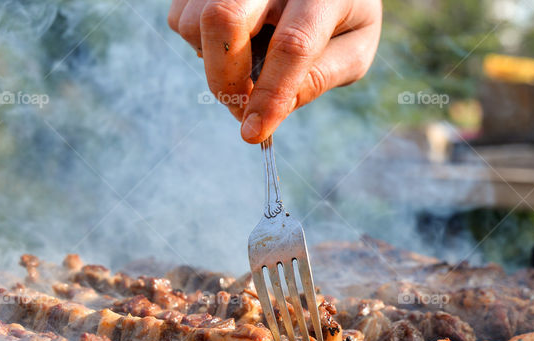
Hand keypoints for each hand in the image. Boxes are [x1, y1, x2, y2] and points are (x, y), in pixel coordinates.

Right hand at [168, 0, 381, 141]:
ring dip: (211, 62)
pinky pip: (180, 16)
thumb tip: (273, 111)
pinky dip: (198, 43)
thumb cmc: (343, 15)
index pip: (292, 45)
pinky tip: (231, 44)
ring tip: (244, 68)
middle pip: (225, 19)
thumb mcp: (353, 47)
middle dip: (225, 78)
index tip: (253, 132)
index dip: (271, 95)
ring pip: (195, 20)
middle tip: (240, 108)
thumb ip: (321, 76)